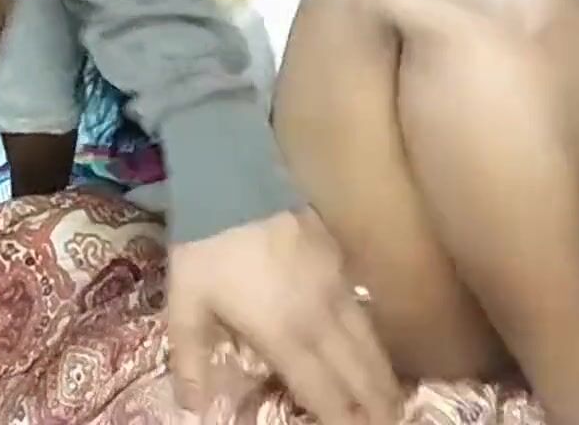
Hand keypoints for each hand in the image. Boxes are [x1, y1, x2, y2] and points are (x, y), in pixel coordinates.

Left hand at [168, 209, 401, 423]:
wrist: (233, 177)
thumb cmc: (206, 245)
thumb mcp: (184, 304)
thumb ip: (190, 360)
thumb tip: (192, 407)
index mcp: (283, 334)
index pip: (322, 390)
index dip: (341, 419)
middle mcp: (319, 316)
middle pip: (357, 371)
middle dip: (375, 404)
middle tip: (388, 424)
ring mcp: (335, 285)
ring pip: (369, 340)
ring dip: (382, 375)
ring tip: (394, 400)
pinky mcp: (339, 258)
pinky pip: (364, 307)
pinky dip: (375, 336)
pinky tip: (376, 345)